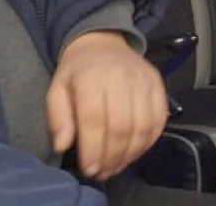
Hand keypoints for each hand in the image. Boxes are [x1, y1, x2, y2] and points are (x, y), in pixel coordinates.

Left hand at [47, 31, 167, 180]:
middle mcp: (120, 76)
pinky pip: (159, 120)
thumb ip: (58, 118)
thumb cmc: (77, 72)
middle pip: (121, 126)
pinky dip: (148, 142)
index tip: (89, 169)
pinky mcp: (158, 83)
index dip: (93, 149)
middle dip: (112, 156)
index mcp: (91, 77)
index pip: (95, 119)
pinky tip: (134, 152)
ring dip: (131, 154)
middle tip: (103, 172)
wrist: (102, 42)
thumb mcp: (56, 90)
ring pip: (143, 126)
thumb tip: (63, 145)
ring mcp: (143, 79)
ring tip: (117, 166)